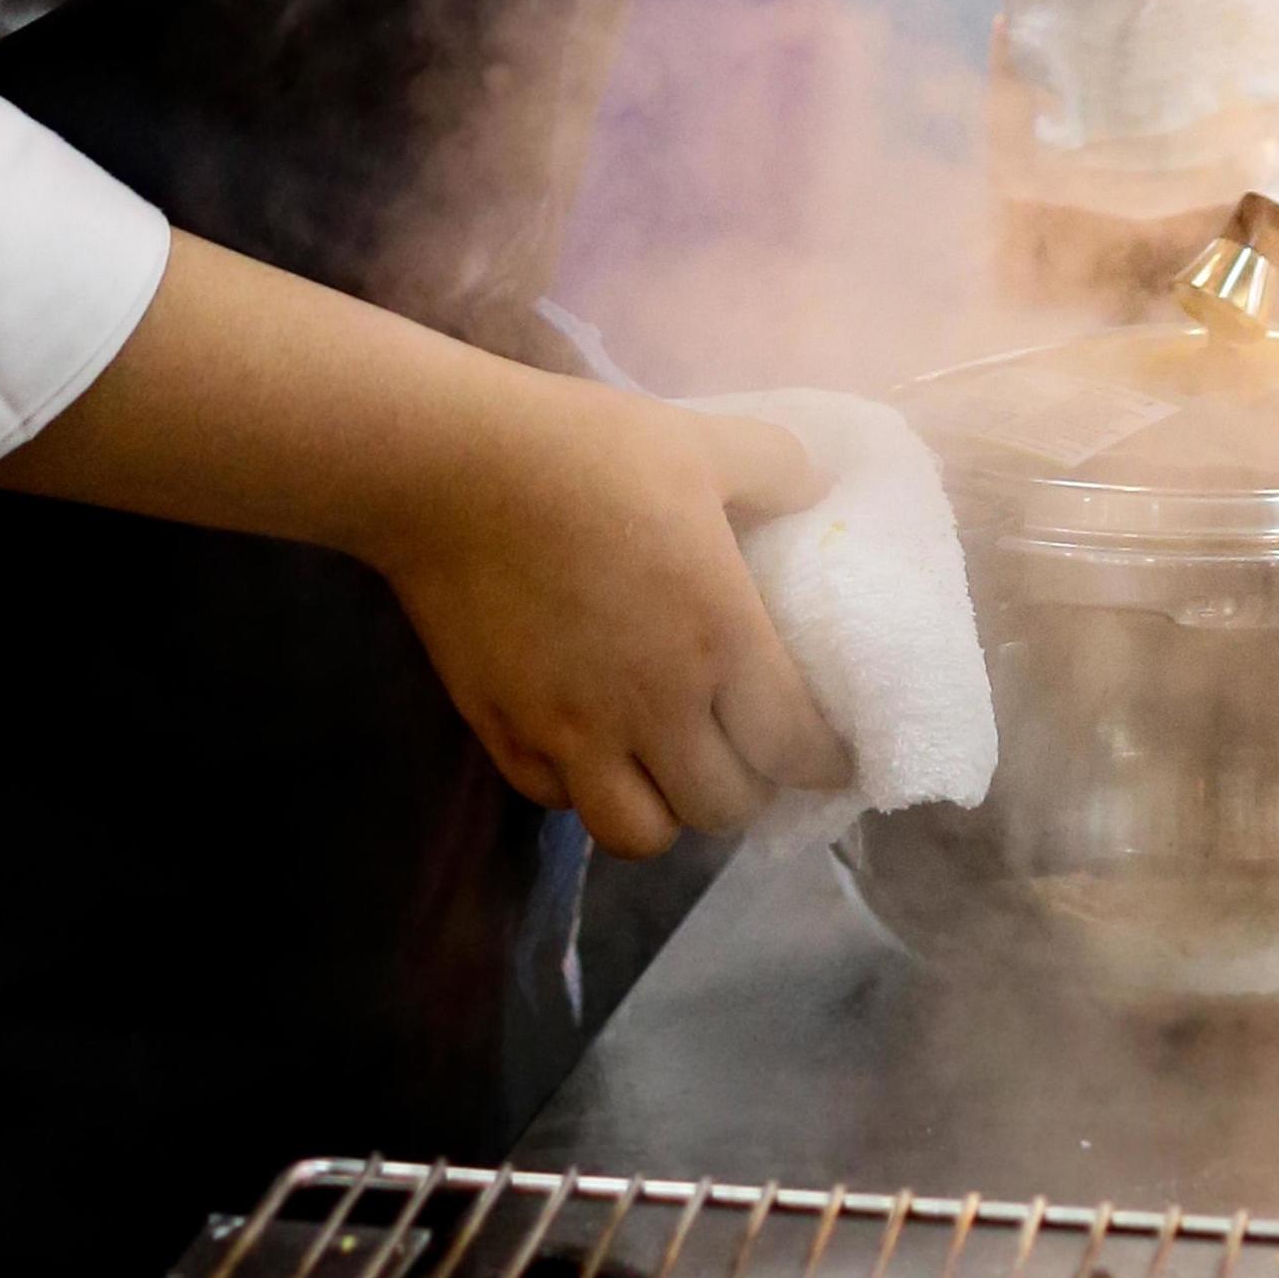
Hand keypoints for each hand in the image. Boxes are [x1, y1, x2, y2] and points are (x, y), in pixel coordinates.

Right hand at [374, 380, 853, 857]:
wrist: (448, 468)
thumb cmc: (586, 453)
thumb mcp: (707, 444)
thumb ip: (779, 471)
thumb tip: (817, 491)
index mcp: (721, 640)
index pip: (794, 745)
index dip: (824, 763)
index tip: (831, 759)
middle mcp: (655, 706)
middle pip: (724, 807)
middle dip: (750, 791)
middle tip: (748, 754)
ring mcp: (571, 731)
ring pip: (640, 833)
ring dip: (668, 811)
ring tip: (671, 769)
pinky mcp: (503, 733)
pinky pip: (559, 803)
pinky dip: (586, 791)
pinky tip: (594, 748)